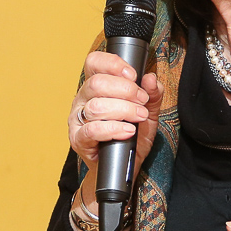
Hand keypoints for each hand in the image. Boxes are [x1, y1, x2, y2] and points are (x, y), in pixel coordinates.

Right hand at [69, 50, 161, 180]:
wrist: (125, 167)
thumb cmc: (132, 136)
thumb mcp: (147, 112)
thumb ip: (152, 94)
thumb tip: (150, 78)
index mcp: (96, 87)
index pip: (94, 63)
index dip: (112, 64)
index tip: (133, 75)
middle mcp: (83, 100)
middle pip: (97, 83)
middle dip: (125, 90)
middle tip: (142, 101)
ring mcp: (77, 120)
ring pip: (96, 106)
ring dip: (123, 110)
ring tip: (138, 117)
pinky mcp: (78, 139)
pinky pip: (92, 130)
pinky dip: (113, 128)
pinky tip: (127, 130)